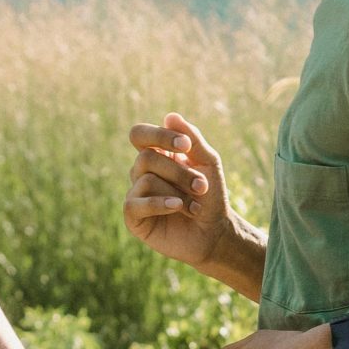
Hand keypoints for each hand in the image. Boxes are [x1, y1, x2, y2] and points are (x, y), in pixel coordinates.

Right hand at [125, 113, 235, 272]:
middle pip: (146, 158)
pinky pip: (135, 203)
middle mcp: (141, 172)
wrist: (214, 232)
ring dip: (177, 192)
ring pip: (145, 180)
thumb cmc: (211, 196)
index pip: (140, 134)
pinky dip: (159, 203)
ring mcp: (135, 194)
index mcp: (156, 155)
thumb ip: (192, 138)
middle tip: (202, 187)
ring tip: (195, 206)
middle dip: (178, 172)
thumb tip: (170, 116)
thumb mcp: (208, 162)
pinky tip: (177, 207)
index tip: (185, 145)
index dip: (159, 136)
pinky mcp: (133, 217)